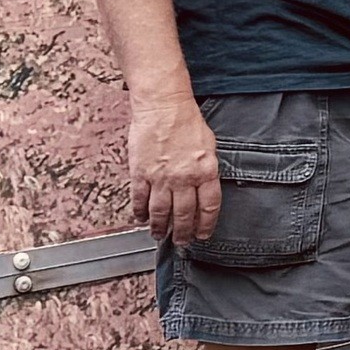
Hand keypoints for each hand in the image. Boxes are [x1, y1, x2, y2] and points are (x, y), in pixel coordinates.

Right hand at [129, 94, 220, 244]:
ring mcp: (161, 177)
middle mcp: (184, 178)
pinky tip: (141, 219)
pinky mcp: (141, 173)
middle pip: (184, 214)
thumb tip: (203, 190)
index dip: (206, 224)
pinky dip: (140, 212)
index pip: (209, 206)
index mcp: (205, 171)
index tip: (203, 234)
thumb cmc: (188, 122)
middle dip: (183, 232)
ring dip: (159, 227)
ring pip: (160, 212)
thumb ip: (206, 170)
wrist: (163, 107)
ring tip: (159, 235)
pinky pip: (140, 199)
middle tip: (181, 242)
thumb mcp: (209, 146)